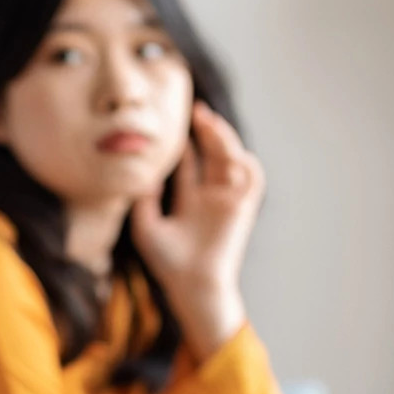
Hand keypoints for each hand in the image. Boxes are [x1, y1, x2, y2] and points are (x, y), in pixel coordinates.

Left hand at [131, 101, 261, 360]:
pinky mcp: (243, 208)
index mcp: (191, 201)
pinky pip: (252, 178)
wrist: (191, 284)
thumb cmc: (168, 262)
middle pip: (212, 155)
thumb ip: (145, 198)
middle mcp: (211, 198)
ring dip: (225, 139)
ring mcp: (229, 201)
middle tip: (196, 109)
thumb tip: (141, 171)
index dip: (184, 143)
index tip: (173, 122)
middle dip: (207, 131)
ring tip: (210, 121)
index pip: (189, 164)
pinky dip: (245, 161)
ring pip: (232, 160)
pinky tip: (230, 147)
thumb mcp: (146, 225)